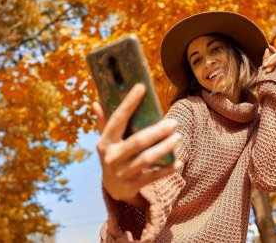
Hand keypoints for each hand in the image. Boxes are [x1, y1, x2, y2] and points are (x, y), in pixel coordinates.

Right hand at [93, 83, 182, 201]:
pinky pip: (153, 177)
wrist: (112, 189)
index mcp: (105, 142)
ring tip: (178, 137)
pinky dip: (166, 170)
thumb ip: (103, 123)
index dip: (129, 103)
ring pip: (147, 159)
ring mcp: (121, 173)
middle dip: (158, 131)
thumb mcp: (106, 141)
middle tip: (174, 122)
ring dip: (165, 147)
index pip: (117, 119)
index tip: (141, 87)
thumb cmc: (113, 156)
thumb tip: (96, 103)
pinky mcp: (132, 186)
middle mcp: (111, 157)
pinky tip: (178, 162)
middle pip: (137, 141)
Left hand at [262, 45, 275, 72]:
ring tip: (267, 69)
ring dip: (271, 61)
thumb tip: (266, 49)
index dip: (273, 50)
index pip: (275, 54)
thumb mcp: (267, 69)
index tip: (269, 46)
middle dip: (267, 59)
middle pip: (274, 55)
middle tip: (263, 66)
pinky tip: (271, 64)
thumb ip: (265, 60)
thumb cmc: (273, 80)